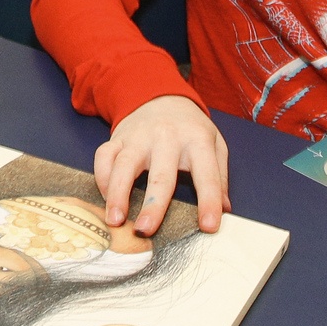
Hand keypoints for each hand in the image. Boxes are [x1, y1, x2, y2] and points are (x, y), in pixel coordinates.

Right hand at [96, 94, 227, 234]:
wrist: (160, 95)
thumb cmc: (190, 128)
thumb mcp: (214, 143)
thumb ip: (220, 176)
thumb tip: (224, 208)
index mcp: (197, 140)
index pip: (207, 174)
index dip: (209, 201)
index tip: (208, 227)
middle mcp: (167, 137)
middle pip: (160, 174)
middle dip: (153, 204)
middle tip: (146, 230)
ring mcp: (139, 136)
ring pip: (125, 165)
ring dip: (118, 193)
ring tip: (115, 220)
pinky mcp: (118, 137)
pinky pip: (104, 156)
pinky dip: (102, 178)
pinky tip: (106, 198)